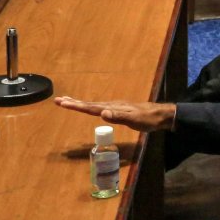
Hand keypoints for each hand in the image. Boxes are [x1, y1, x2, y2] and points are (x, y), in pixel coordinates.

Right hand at [54, 96, 175, 132]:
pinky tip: (90, 107)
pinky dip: (91, 107)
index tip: (62, 103)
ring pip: (94, 105)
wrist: (161, 115)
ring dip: (80, 103)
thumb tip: (102, 113)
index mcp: (113, 108)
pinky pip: (100, 108)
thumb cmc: (148, 119)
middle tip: (58, 100)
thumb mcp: (134, 120)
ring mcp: (115, 107)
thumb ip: (118, 117)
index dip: (76, 106)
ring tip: (67, 101)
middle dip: (74, 103)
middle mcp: (112, 105)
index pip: (91, 107)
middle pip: (89, 104)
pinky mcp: (118, 110)